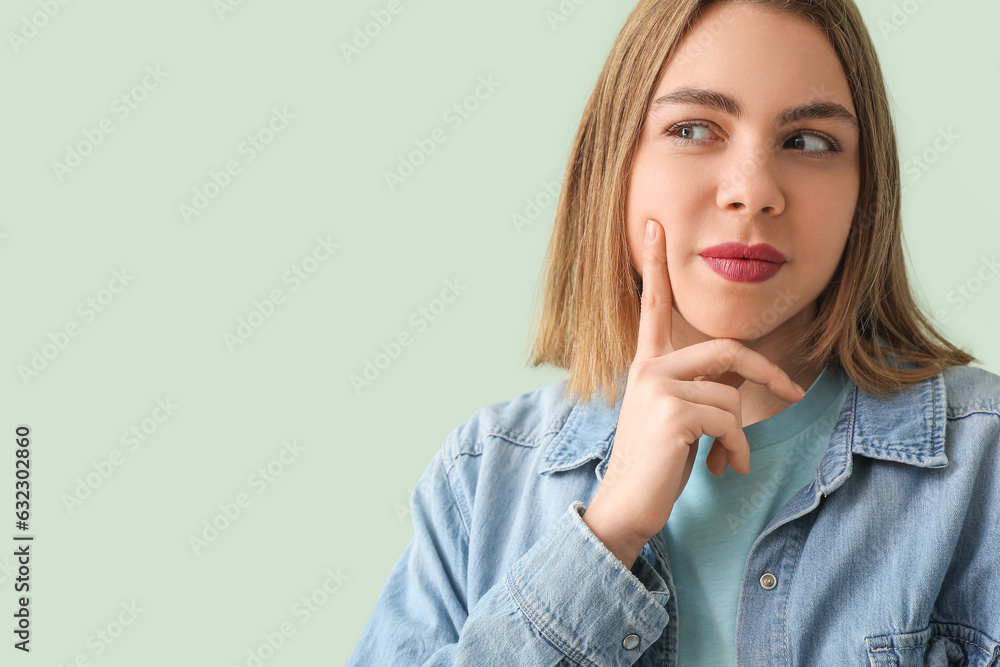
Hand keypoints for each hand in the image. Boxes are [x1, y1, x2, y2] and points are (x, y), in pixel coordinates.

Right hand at [582, 218, 805, 565]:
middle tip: (795, 393)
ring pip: (732, 396)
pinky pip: (730, 420)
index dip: (657, 265)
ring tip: (728, 460)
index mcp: (648, 365)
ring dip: (742, 435)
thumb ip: (702, 387)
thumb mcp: (679, 417)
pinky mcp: (672, 413)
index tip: (655, 226)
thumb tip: (742, 381)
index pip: (654, 307)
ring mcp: (658, 388)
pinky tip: (727, 468)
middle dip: (768, 375)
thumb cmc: (656, 463)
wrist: (628, 504)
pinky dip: (738, 449)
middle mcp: (649, 369)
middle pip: (727, 350)